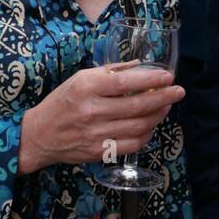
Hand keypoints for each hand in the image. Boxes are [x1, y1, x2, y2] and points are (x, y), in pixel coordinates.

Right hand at [19, 63, 182, 173]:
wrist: (40, 135)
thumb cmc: (61, 102)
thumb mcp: (80, 78)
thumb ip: (110, 72)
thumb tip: (139, 66)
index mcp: (86, 88)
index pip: (124, 83)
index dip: (150, 79)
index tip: (168, 76)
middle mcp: (91, 111)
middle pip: (136, 106)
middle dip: (163, 97)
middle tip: (178, 91)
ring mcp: (96, 134)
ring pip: (138, 126)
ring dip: (158, 115)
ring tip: (167, 105)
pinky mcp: (99, 152)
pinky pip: (132, 145)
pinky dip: (147, 135)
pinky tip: (151, 125)